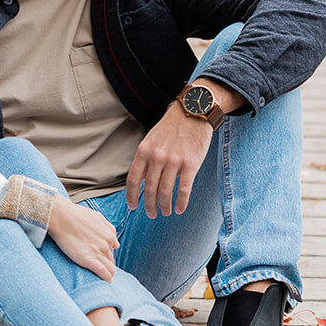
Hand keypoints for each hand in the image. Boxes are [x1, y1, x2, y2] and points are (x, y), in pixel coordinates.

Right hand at [46, 195, 118, 280]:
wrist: (61, 217)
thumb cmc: (76, 215)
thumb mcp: (97, 217)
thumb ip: (109, 229)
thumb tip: (117, 244)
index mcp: (109, 235)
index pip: (112, 250)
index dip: (106, 255)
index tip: (100, 258)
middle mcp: (106, 244)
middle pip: (111, 260)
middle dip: (107, 265)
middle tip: (99, 269)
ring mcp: (98, 252)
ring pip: (110, 268)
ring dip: (108, 274)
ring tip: (103, 278)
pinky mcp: (89, 260)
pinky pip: (103, 273)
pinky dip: (106, 278)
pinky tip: (106, 281)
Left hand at [125, 103, 211, 218]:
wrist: (193, 111)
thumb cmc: (172, 127)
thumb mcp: (151, 139)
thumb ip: (145, 158)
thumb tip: (139, 180)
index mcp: (144, 151)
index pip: (132, 179)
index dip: (131, 196)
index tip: (133, 207)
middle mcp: (157, 157)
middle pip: (149, 189)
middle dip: (149, 205)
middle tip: (151, 214)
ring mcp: (174, 161)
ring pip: (165, 192)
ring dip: (164, 206)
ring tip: (165, 212)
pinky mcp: (190, 164)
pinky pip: (184, 189)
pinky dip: (181, 202)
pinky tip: (179, 209)